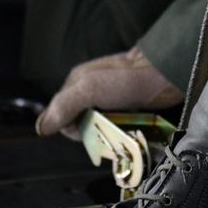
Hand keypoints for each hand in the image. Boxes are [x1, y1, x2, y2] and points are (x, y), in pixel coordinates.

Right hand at [36, 46, 183, 138]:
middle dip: (88, 132)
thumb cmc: (127, 80)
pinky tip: (124, 132)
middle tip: (104, 131)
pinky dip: (116, 132)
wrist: (165, 74)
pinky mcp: (125, 106)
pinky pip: (113, 125)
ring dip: (103, 134)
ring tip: (116, 133)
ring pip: (96, 125)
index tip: (84, 130)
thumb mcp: (90, 89)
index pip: (59, 115)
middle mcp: (90, 89)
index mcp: (77, 82)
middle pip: (78, 121)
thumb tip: (41, 128)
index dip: (69, 128)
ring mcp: (109, 98)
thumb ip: (64, 107)